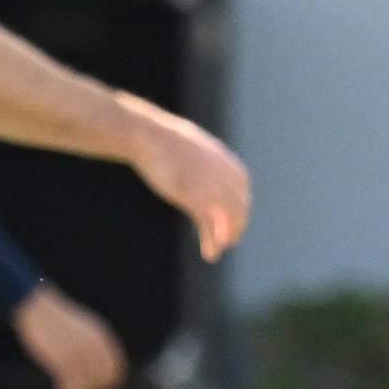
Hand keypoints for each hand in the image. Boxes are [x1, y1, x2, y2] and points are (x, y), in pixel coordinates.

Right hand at [11, 284, 126, 388]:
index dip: (108, 384)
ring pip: (87, 386)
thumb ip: (91, 345)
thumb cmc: (54, 320)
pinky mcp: (63, 359)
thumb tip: (96, 367)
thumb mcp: (80, 328)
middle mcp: (93, 346)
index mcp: (101, 337)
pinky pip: (71, 386)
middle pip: (103, 380)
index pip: (115, 369)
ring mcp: (79, 353)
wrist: (35, 307)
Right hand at [126, 104, 249, 260]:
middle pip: (239, 203)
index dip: (242, 201)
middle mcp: (221, 171)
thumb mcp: (183, 142)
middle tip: (231, 238)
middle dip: (238, 223)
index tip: (236, 213)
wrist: (146, 134)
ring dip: (227, 236)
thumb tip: (183, 154)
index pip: (242, 182)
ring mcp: (210, 183)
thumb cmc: (156, 136)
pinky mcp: (196, 196)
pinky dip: (212, 241)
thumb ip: (194, 154)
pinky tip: (210, 253)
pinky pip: (210, 225)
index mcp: (220, 155)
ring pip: (229, 217)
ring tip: (221, 249)